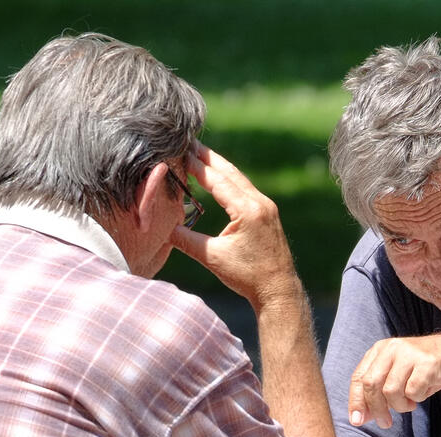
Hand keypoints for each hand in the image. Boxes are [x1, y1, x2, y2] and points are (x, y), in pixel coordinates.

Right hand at [170, 142, 298, 308]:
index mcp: (247, 210)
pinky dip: (231, 181)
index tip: (181, 151)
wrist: (278, 290)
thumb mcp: (212, 257)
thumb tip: (162, 227)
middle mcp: (260, 203)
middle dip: (209, 158)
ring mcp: (267, 208)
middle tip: (190, 142)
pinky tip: (221, 179)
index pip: (217, 181)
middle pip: (230, 173)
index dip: (197, 166)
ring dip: (220, 167)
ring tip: (202, 154)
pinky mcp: (268, 214)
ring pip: (240, 180)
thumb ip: (185, 239)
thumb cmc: (248, 276)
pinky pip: (246, 190)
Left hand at [349, 331, 440, 427]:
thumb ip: (379, 392)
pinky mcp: (428, 363)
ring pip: (390, 391)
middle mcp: (392, 348)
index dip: (356, 402)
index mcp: (381, 349)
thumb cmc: (429, 369)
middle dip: (376, 409)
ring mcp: (410, 354)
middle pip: (371, 385)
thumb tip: (360, 418)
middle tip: (385, 423)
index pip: (358, 377)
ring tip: (411, 403)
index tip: (357, 421)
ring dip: (400, 405)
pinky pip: (413, 392)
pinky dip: (418, 399)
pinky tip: (425, 392)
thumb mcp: (399, 375)